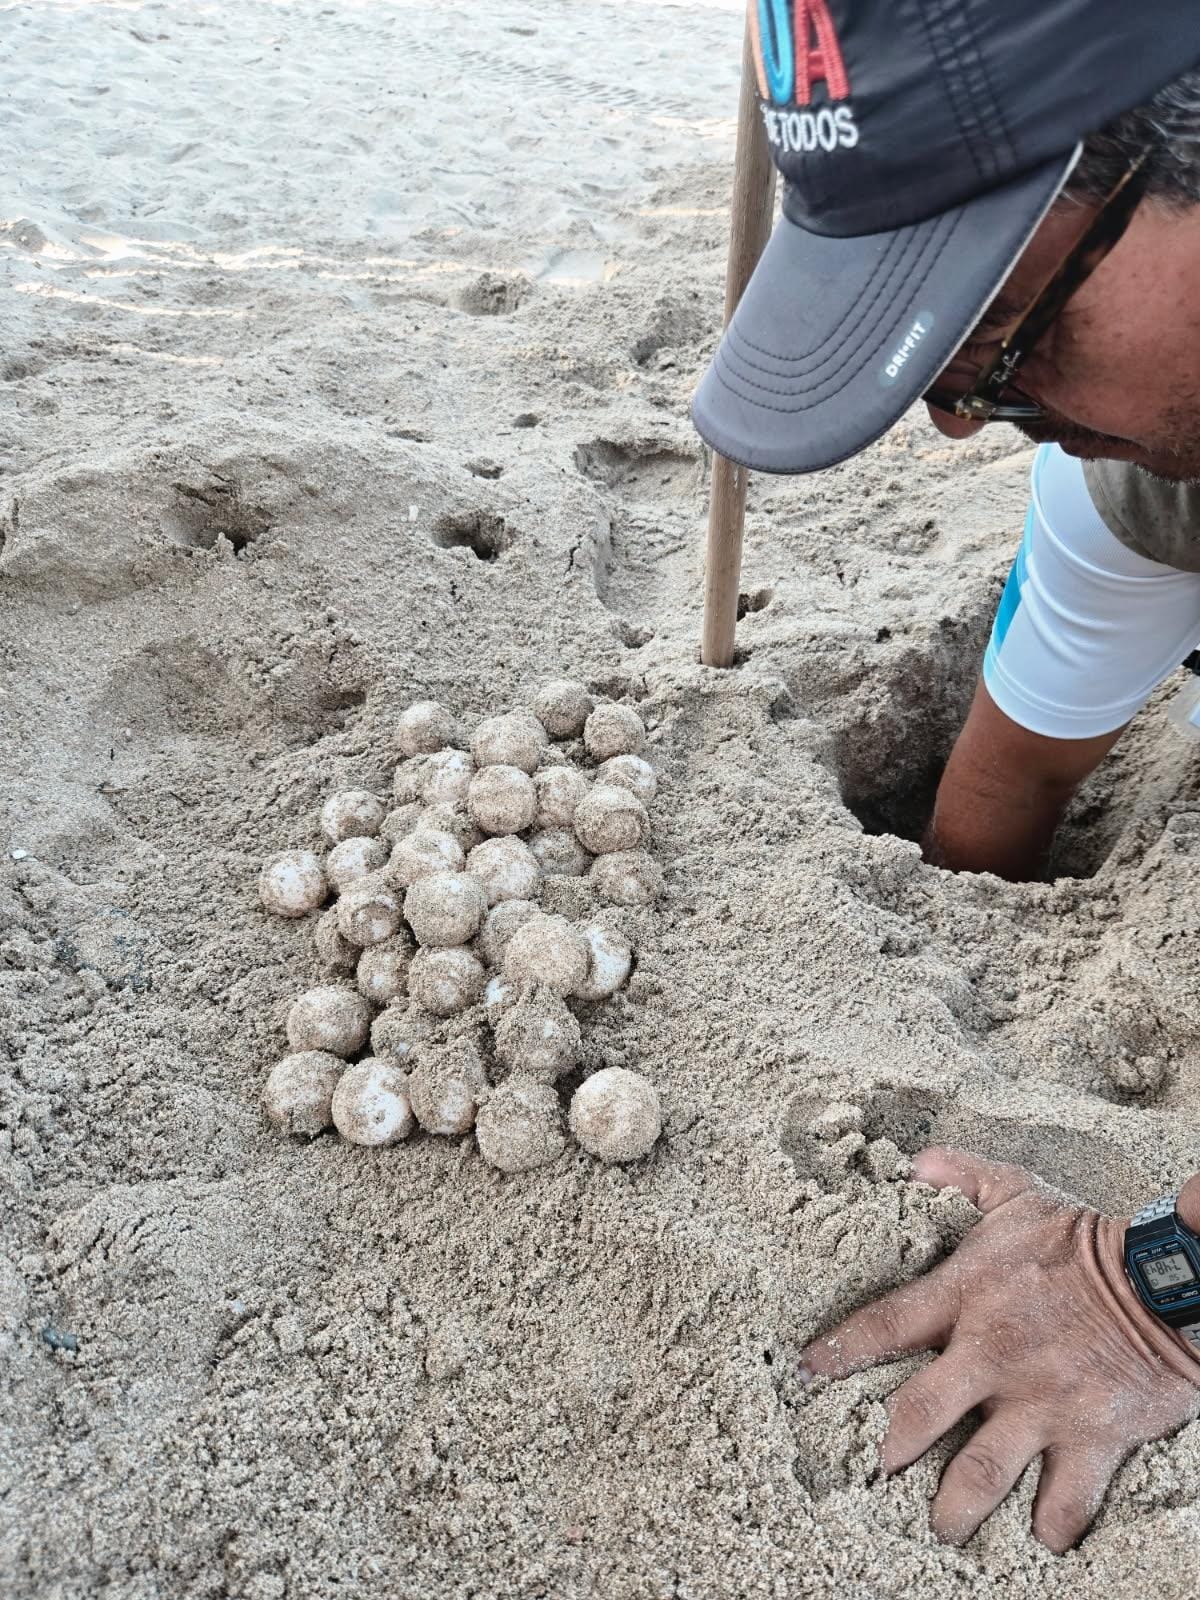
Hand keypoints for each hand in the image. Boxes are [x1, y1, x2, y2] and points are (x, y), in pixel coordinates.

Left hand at [799, 1147, 1199, 1551]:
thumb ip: (963, 1175)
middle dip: (888, 1449)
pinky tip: (1037, 1540)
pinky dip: (1051, 1525)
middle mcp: (994, 1355)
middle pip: (919, 1414)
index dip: (840, 1349)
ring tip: (940, 1529)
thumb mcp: (1019, 1192)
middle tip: (869, 1472)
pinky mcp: (1092, 1437)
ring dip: (954, 1508)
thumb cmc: (1087, 1239)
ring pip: (981, 1472)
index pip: (886, 1324)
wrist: (1167, 1281)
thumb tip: (915, 1164)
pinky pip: (1065, 1498)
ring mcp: (1041, 1402)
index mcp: (968, 1295)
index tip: (805, 1372)